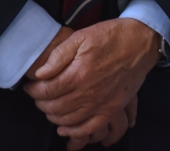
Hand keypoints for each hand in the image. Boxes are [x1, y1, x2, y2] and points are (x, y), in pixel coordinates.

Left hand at [25, 19, 159, 149]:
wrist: (139, 43)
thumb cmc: (110, 37)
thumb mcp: (80, 37)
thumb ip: (58, 56)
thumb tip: (40, 74)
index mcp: (78, 74)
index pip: (47, 91)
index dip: (34, 91)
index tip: (30, 87)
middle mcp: (88, 93)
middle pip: (55, 107)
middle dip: (41, 103)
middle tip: (37, 96)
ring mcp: (101, 104)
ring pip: (69, 120)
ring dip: (54, 117)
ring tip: (49, 107)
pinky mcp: (111, 110)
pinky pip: (90, 128)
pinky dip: (75, 132)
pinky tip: (65, 129)